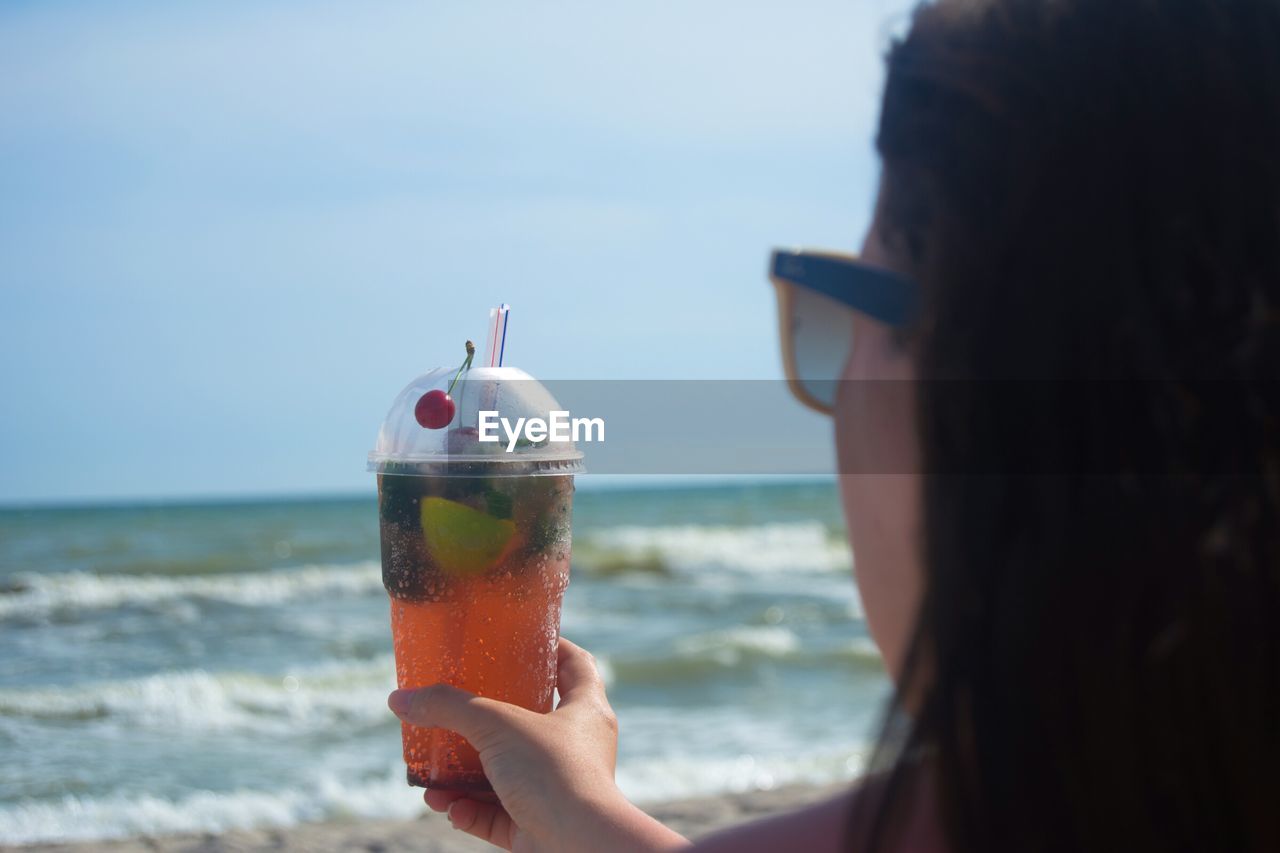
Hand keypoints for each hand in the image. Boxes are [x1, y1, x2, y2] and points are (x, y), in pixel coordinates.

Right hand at [387, 637, 687, 852]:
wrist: (579, 847)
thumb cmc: (554, 773)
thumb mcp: (497, 725)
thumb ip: (449, 708)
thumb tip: (399, 699)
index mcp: (585, 710)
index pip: (575, 664)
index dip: (551, 646)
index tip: (519, 639)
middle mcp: (576, 747)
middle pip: (532, 721)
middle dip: (488, 718)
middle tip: (456, 708)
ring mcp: (559, 790)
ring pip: (507, 774)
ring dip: (465, 773)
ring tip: (431, 773)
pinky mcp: (540, 828)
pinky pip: (499, 815)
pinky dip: (470, 809)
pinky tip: (446, 806)